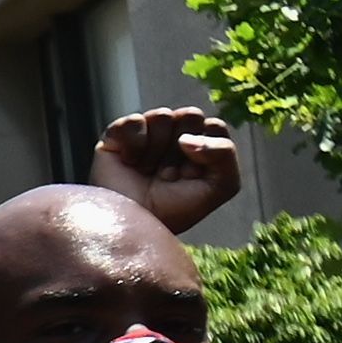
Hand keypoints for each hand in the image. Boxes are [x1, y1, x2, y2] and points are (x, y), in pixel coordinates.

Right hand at [89, 105, 245, 233]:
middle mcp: (173, 136)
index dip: (207, 150)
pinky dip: (134, 144)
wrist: (133, 227)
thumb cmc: (177, 209)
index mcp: (200, 146)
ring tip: (147, 172)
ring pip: (162, 115)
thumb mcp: (221, 186)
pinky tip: (129, 162)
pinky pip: (134, 121)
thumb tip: (185, 138)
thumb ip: (225, 153)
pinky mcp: (117, 134)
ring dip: (157, 149)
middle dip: (182, 148)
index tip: (194, 176)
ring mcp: (145, 133)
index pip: (214, 126)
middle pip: (191, 115)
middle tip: (169, 175)